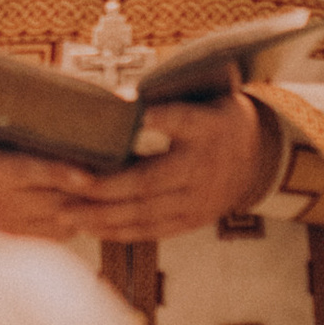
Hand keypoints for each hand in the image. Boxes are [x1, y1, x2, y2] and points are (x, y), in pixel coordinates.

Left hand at [0, 90, 271, 244]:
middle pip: (149, 180)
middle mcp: (203, 166)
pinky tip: (89, 227)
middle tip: (65, 182)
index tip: (120, 104)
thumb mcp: (210, 94)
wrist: (259, 159)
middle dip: (104, 186)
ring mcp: (198, 199)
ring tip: (64, 212)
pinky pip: (151, 230)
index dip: (155, 115)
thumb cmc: (218, 117)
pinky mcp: (192, 220)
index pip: (182, 119)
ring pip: (144, 212)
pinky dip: (118, 231)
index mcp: (209, 126)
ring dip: (101, 215)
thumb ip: (173, 94)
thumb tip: (120, 93)